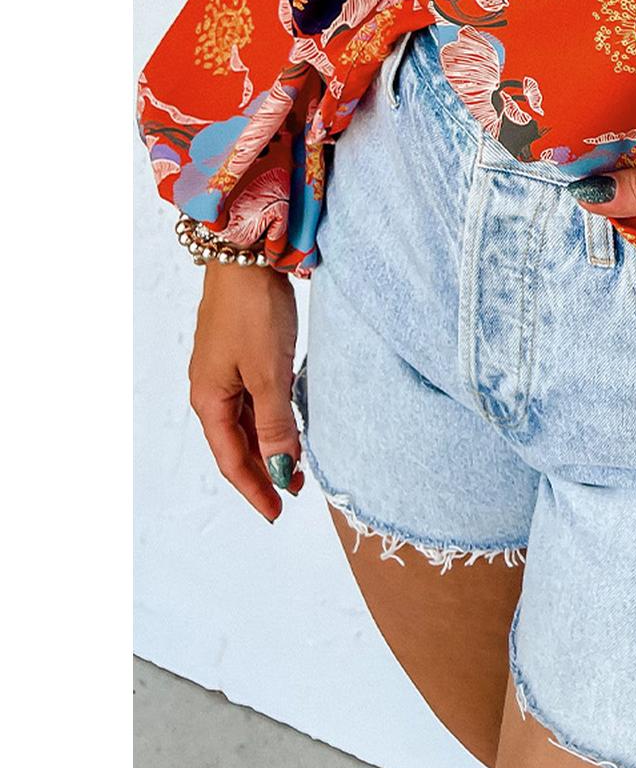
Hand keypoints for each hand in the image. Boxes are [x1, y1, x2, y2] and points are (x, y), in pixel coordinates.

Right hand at [188, 262, 303, 521]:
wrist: (246, 255)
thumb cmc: (253, 311)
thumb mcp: (269, 373)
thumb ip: (274, 424)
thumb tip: (278, 471)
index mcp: (208, 399)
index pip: (230, 459)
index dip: (253, 488)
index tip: (277, 512)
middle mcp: (210, 389)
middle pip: (235, 442)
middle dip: (263, 470)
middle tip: (294, 490)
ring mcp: (224, 369)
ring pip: (245, 420)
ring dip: (268, 444)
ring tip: (295, 463)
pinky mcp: (240, 351)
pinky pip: (252, 397)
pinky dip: (270, 416)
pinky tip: (288, 421)